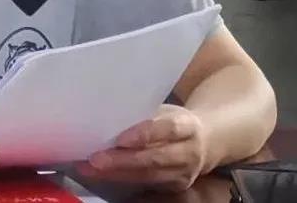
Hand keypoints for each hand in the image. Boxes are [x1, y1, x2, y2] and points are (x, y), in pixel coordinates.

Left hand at [78, 105, 208, 191]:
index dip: (144, 134)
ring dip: (116, 172)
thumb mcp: (166, 110)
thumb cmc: (175, 121)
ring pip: (148, 176)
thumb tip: (107, 113)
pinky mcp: (176, 187)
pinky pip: (145, 184)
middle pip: (155, 158)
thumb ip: (144, 114)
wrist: (205, 142)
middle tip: (95, 159)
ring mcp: (184, 173)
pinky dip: (120, 178)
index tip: (120, 139)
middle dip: (123, 160)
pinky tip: (100, 173)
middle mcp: (189, 152)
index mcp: (188, 126)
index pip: (168, 129)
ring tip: (90, 168)